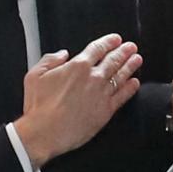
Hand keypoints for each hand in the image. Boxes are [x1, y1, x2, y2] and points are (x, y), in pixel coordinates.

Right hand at [14, 33, 141, 168]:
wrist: (45, 132)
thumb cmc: (38, 106)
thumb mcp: (35, 75)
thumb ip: (50, 60)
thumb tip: (62, 54)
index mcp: (77, 66)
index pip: (98, 48)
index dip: (109, 42)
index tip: (116, 39)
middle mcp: (93, 77)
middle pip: (113, 60)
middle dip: (124, 51)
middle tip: (131, 47)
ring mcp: (102, 94)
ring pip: (120, 76)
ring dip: (130, 66)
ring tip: (137, 59)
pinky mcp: (106, 111)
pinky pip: (122, 96)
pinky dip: (130, 88)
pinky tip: (134, 83)